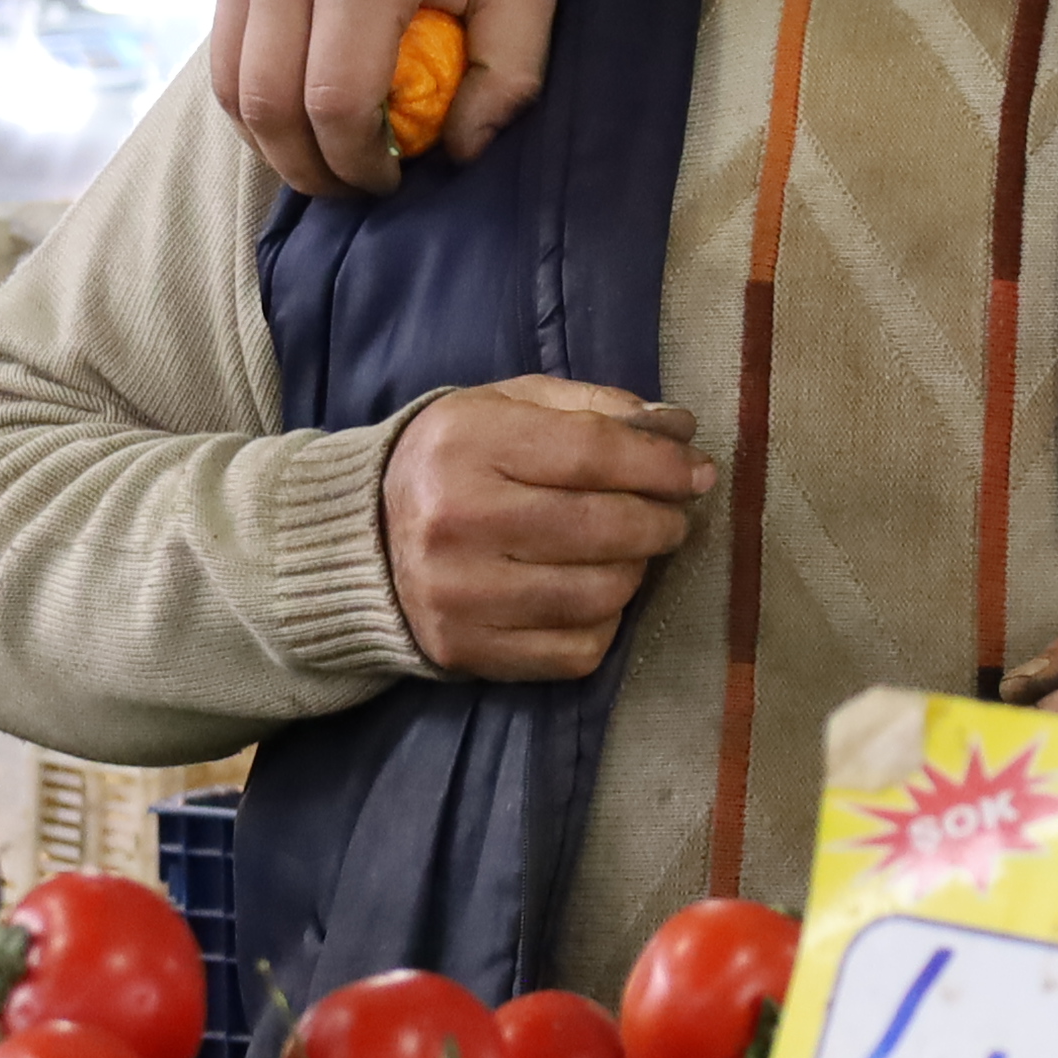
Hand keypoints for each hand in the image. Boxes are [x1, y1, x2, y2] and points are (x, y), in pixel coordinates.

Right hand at [207, 0, 554, 201]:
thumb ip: (509, 72)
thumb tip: (457, 151)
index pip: (335, 99)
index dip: (359, 161)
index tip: (391, 177)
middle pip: (265, 105)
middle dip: (306, 167)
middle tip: (349, 183)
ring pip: (227, 83)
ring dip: (269, 136)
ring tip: (319, 151)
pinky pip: (223, 39)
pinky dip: (255, 82)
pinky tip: (303, 89)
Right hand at [379, 377, 709, 682]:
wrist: (359, 540)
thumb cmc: (452, 462)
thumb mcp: (505, 407)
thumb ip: (591, 408)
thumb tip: (677, 428)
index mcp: (465, 444)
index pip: (592, 453)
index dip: (660, 463)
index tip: (698, 471)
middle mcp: (456, 521)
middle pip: (602, 526)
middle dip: (660, 520)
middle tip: (673, 515)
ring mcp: (460, 595)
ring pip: (599, 593)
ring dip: (637, 571)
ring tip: (632, 551)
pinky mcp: (468, 651)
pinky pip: (577, 648)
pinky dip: (606, 622)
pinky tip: (595, 594)